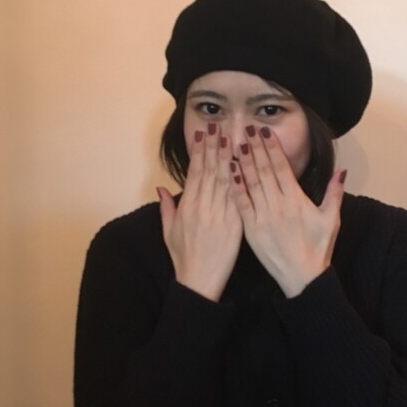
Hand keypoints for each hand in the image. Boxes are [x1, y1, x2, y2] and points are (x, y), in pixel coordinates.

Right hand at [158, 123, 242, 301]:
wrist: (199, 281)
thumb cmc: (183, 258)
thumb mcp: (169, 232)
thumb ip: (166, 208)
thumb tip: (162, 188)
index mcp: (187, 207)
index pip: (195, 173)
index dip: (200, 152)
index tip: (204, 134)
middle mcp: (203, 207)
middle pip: (210, 171)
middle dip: (215, 146)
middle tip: (219, 125)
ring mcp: (220, 215)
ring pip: (225, 180)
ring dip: (228, 157)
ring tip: (232, 137)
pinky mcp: (235, 225)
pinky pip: (238, 198)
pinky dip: (241, 180)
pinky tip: (244, 165)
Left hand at [230, 126, 345, 297]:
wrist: (302, 278)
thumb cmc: (318, 249)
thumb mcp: (331, 220)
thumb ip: (335, 193)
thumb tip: (341, 170)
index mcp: (296, 200)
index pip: (281, 167)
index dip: (272, 147)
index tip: (264, 130)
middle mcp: (278, 205)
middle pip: (263, 170)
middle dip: (254, 147)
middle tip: (245, 127)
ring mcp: (262, 217)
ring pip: (250, 183)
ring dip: (242, 162)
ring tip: (235, 142)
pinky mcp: (251, 230)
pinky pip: (241, 204)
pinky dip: (235, 187)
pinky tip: (230, 172)